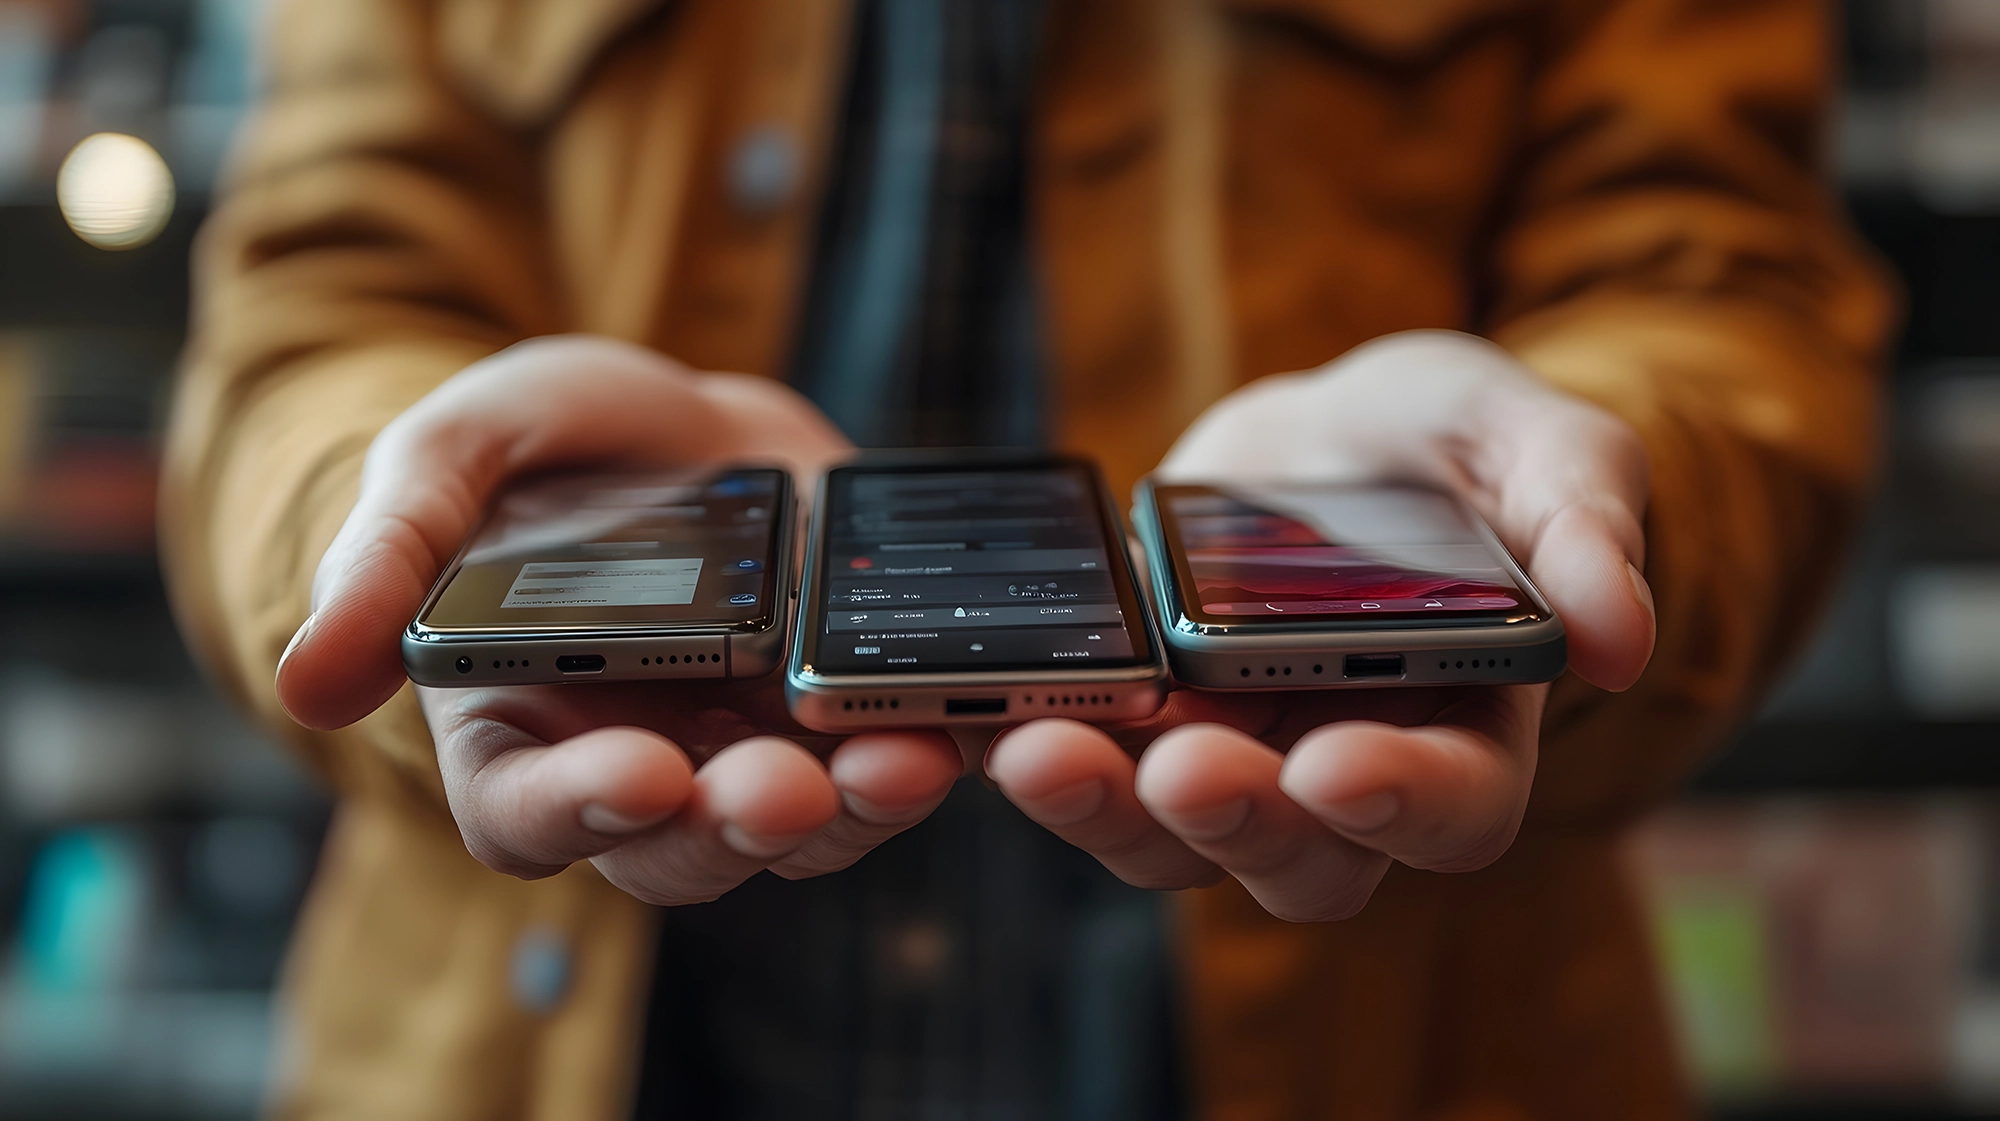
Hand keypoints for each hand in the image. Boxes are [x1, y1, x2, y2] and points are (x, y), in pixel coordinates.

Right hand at [275, 335, 962, 903]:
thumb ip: (386, 558)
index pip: (534, 816)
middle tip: (786, 785)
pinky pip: (898, 750)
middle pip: (688, 846)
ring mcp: (754, 742)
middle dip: (739, 825)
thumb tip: (307, 682)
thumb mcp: (449, 459)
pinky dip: (942, 743)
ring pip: (808, 822)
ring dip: (859, 804)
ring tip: (908, 753)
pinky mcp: (847, 704)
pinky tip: (980, 709)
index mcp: (525, 733)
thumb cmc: (535, 452)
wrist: (667, 421)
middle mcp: (645, 765)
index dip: (583, 808)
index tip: (640, 770)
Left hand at [987, 330, 1654, 919]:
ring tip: (1044, 742)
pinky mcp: (1134, 714)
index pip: (1452, 809)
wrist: (1334, 432)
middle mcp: (1340, 770)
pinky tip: (983, 699)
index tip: (1341, 765)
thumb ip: (1582, 522)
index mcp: (1464, 727)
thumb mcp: (1533, 442)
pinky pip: (1078, 755)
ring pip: (1164, 837)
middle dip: (1235, 823)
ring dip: (1104, 805)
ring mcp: (1230, 752)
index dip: (1401, 801)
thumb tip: (1621, 632)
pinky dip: (1025, 739)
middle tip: (1183, 768)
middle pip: (1297, 857)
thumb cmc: (1455, 447)